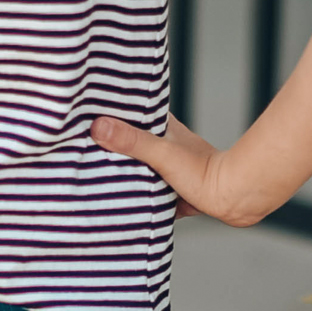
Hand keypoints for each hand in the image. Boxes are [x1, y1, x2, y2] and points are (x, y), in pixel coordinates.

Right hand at [90, 112, 250, 225]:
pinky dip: (132, 191)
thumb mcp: (162, 153)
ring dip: (120, 168)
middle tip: (79, 144)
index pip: (130, 112)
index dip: (109, 111)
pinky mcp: (169, 187)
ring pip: (135, 164)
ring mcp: (166, 166)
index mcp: (161, 126)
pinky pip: (144, 187)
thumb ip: (132, 141)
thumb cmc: (203, 172)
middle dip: (109, 143)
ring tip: (89, 170)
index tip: (84, 112)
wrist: (233, 199)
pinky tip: (115, 198)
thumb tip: (98, 127)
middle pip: (129, 140)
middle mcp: (163, 143)